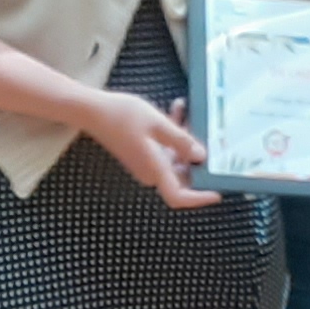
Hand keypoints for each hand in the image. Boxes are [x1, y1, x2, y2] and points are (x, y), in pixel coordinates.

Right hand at [81, 93, 215, 206]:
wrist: (92, 110)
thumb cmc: (122, 116)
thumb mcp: (158, 124)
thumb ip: (181, 141)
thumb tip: (201, 157)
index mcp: (154, 169)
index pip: (179, 196)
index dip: (199, 198)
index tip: (217, 192)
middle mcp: (151, 171)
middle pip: (182, 173)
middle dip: (196, 154)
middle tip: (209, 134)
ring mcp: (146, 162)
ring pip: (175, 156)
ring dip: (184, 137)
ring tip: (185, 110)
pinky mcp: (142, 152)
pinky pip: (165, 148)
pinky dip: (172, 133)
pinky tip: (175, 109)